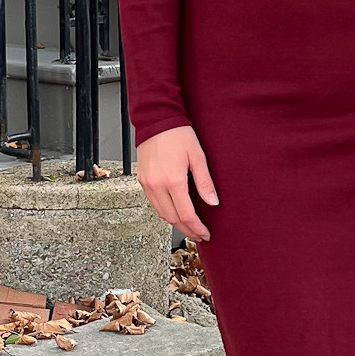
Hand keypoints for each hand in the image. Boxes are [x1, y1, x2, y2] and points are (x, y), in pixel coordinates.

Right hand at [136, 125, 218, 242]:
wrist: (156, 120)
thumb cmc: (178, 134)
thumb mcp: (197, 156)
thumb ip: (205, 182)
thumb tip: (213, 202)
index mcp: (173, 181)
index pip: (186, 214)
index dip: (197, 227)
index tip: (206, 233)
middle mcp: (157, 185)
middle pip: (172, 218)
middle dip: (187, 230)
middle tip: (199, 235)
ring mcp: (147, 184)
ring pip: (161, 213)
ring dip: (175, 223)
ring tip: (189, 227)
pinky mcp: (142, 181)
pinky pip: (154, 203)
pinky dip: (165, 212)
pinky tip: (175, 213)